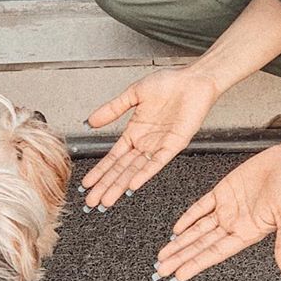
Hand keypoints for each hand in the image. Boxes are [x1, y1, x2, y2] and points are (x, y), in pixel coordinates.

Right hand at [79, 66, 220, 207]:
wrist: (193, 79)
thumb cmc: (169, 83)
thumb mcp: (133, 94)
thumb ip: (113, 109)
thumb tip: (90, 121)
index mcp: (135, 132)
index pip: (114, 157)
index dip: (100, 171)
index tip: (87, 183)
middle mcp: (146, 142)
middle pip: (122, 169)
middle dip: (106, 186)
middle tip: (92, 201)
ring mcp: (159, 145)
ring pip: (136, 170)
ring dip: (121, 186)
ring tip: (107, 200)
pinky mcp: (174, 145)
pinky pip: (157, 163)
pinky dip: (145, 174)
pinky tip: (133, 185)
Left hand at [152, 136, 280, 280]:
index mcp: (248, 233)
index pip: (215, 253)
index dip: (196, 264)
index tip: (179, 275)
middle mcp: (234, 224)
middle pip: (201, 245)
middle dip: (180, 257)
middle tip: (161, 270)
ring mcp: (227, 208)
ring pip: (197, 229)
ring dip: (180, 242)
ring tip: (163, 255)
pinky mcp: (223, 191)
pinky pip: (201, 207)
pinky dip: (188, 217)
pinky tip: (176, 228)